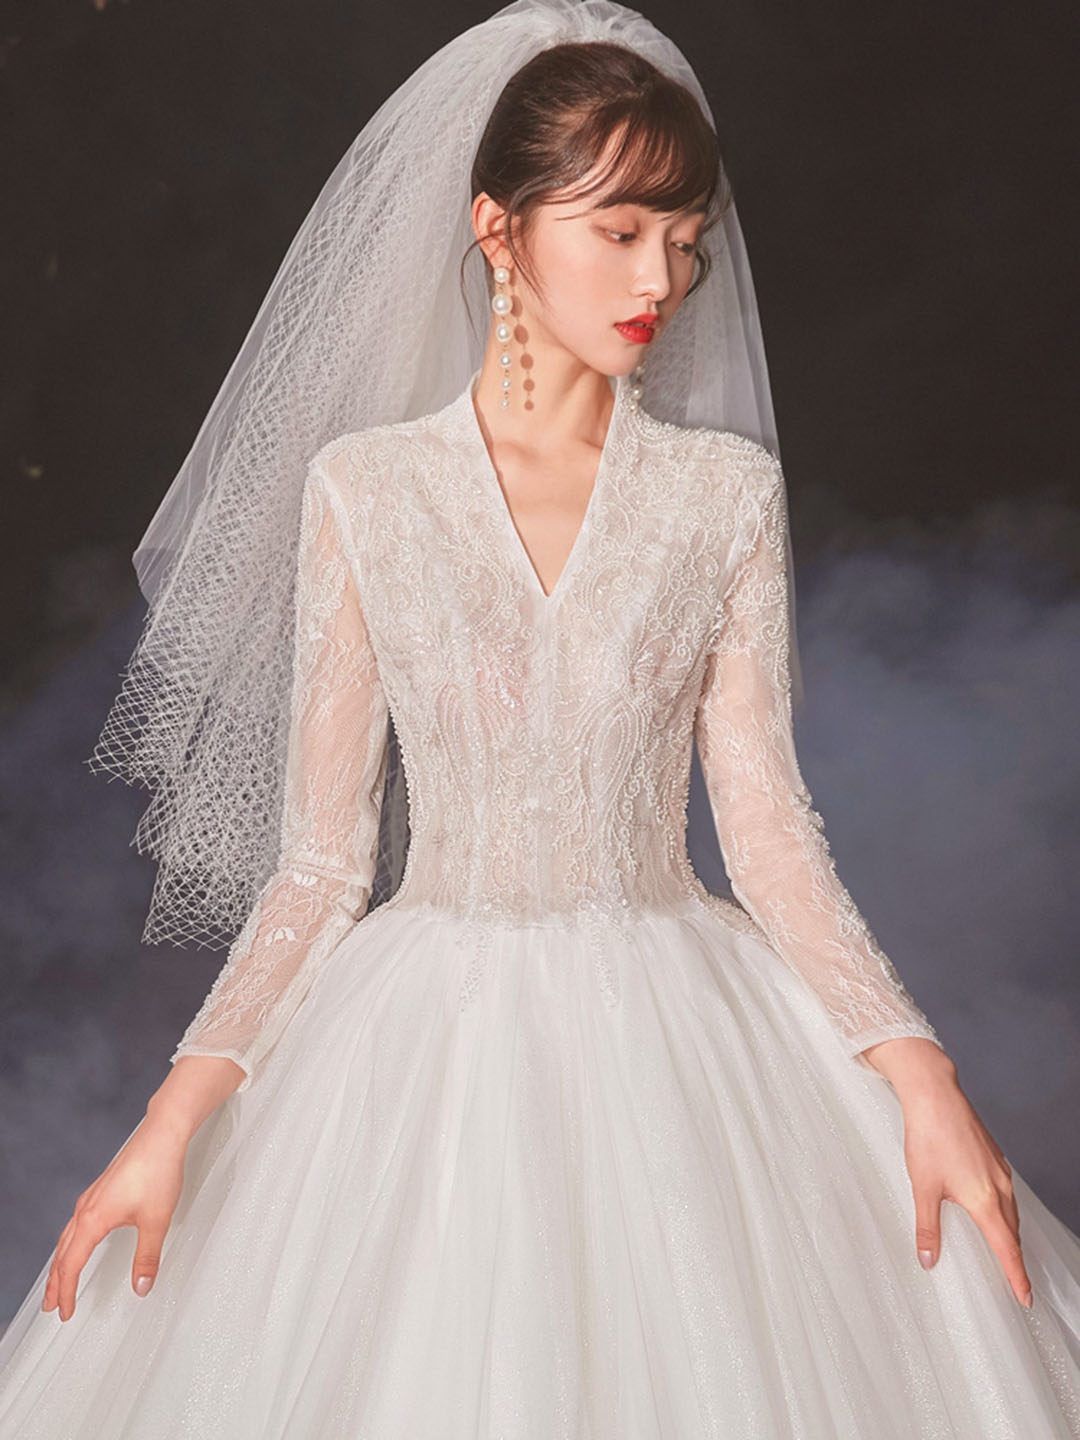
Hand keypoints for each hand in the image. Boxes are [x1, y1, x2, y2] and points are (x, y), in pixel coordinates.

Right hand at [41, 1115, 186, 1321]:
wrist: (162, 1136)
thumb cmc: (158, 1171)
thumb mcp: (157, 1221)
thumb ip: (147, 1257)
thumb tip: (142, 1286)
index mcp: (93, 1220)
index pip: (71, 1265)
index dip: (66, 1292)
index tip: (65, 1312)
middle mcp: (86, 1208)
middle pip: (62, 1253)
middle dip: (55, 1282)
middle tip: (50, 1306)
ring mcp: (92, 1198)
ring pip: (67, 1237)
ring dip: (61, 1263)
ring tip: (58, 1281)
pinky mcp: (101, 1190)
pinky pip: (76, 1224)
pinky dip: (71, 1243)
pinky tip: (79, 1243)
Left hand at [862, 1037, 1032, 1308]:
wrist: (936, 1096)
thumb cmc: (928, 1138)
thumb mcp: (923, 1187)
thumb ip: (927, 1227)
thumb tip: (928, 1260)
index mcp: (985, 1200)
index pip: (1007, 1249)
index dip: (1016, 1276)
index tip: (1025, 1298)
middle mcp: (1000, 1187)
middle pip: (1013, 1233)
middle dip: (1014, 1259)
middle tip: (1015, 1283)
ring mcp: (1000, 1170)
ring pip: (1011, 1212)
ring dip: (1010, 1235)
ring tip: (1005, 1252)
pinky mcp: (994, 1157)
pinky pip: (1006, 1193)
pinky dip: (1004, 1212)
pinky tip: (993, 1211)